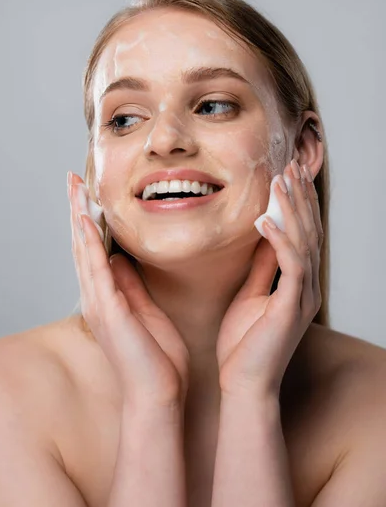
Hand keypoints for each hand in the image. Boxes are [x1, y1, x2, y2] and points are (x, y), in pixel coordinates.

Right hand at [68, 172, 189, 406]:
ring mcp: (99, 304)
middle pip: (81, 244)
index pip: (93, 250)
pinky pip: (96, 270)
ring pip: (83, 251)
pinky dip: (88, 244)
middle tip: (73, 178)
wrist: (159, 395)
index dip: (88, 220)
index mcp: (107, 297)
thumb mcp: (146, 310)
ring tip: (74, 187)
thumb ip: (131, 285)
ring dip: (78, 217)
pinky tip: (85, 220)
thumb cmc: (157, 358)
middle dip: (77, 210)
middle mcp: (97, 297)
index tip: (88, 192)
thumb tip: (121, 259)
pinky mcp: (109, 311)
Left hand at [216, 160, 322, 398]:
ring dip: (292, 209)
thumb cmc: (243, 345)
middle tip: (291, 167)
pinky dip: (280, 240)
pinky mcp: (291, 308)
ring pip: (303, 242)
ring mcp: (302, 297)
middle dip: (299, 198)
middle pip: (308, 232)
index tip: (287, 177)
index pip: (300, 235)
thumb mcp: (251, 295)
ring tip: (281, 181)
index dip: (296, 205)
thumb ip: (261, 268)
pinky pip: (290, 266)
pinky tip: (265, 219)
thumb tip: (261, 237)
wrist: (244, 385)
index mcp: (296, 284)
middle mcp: (305, 287)